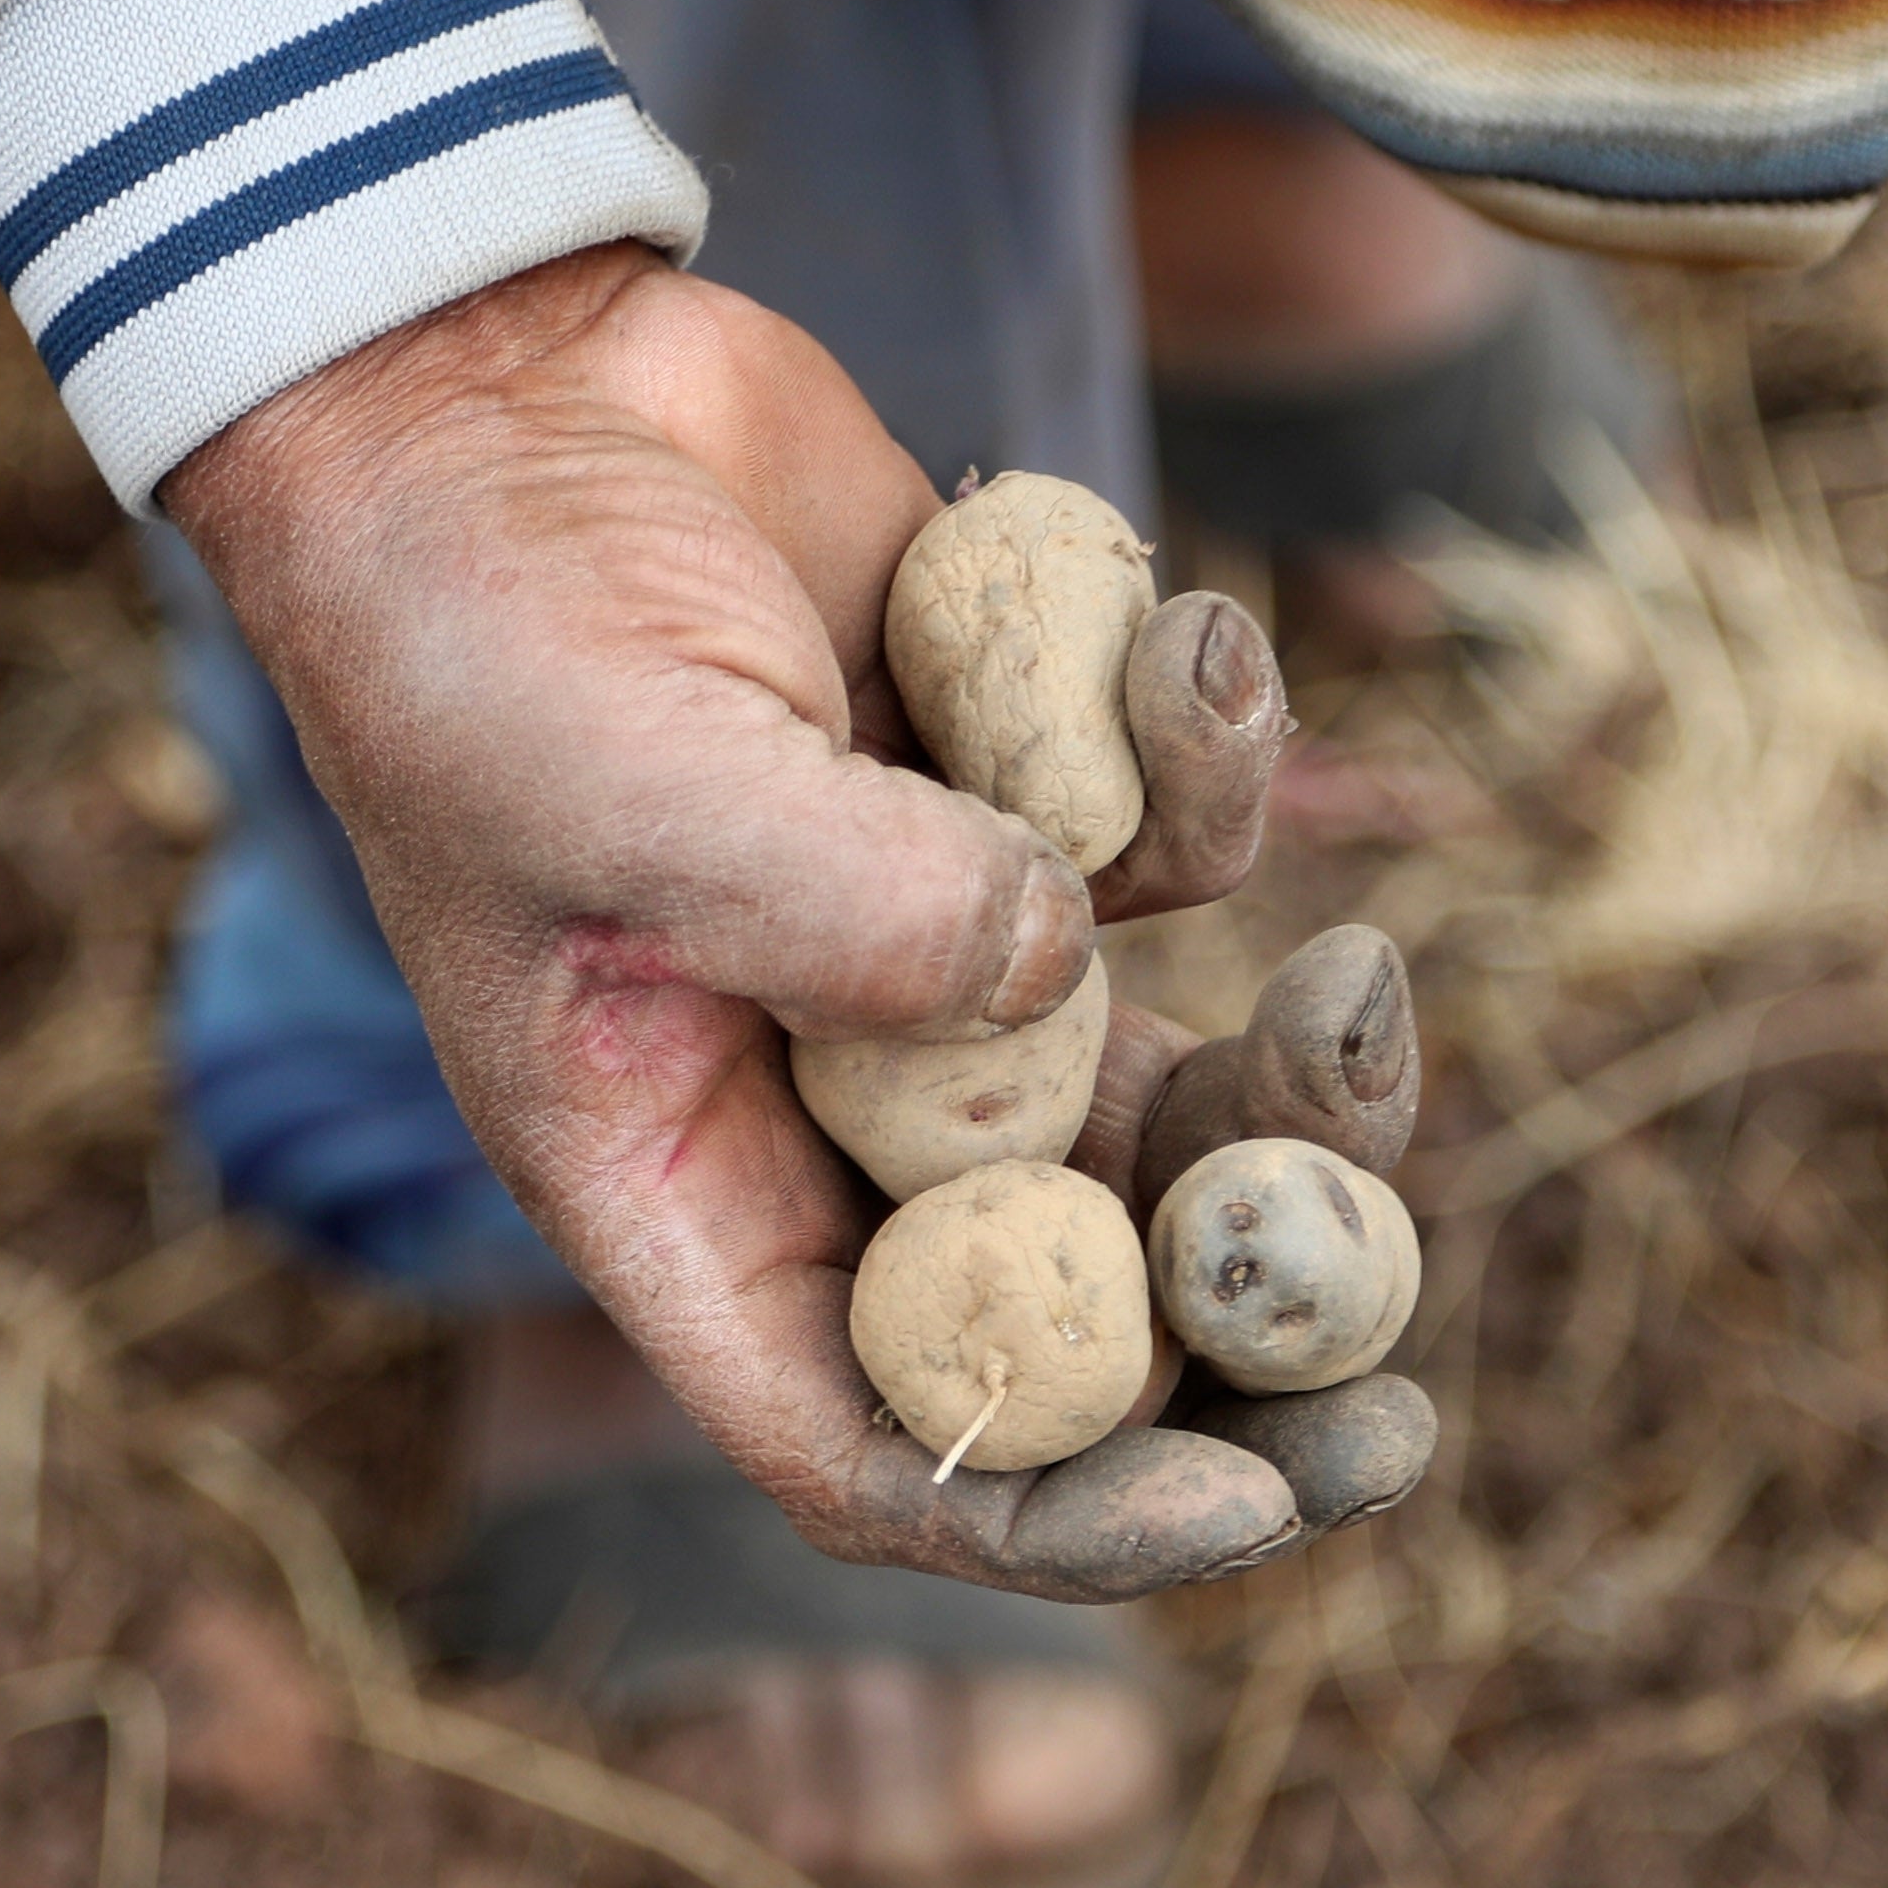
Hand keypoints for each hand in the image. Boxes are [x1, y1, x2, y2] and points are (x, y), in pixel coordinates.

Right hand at [169, 247, 1423, 1596]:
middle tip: (1411, 1372)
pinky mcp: (1020, 799)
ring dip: (1301, 1072)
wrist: (492, 379)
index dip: (1063, 1507)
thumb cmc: (476, 614)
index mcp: (682, 1182)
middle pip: (1077, 1294)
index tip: (1250, 1505)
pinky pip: (1182, 854)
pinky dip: (1222, 771)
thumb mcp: (612, 780)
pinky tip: (1195, 636)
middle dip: (1249, 1332)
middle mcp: (825, 1104)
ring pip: (1174, 1096)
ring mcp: (938, 956)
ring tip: (1371, 978)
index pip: (879, 1435)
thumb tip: (1061, 972)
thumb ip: (838, 906)